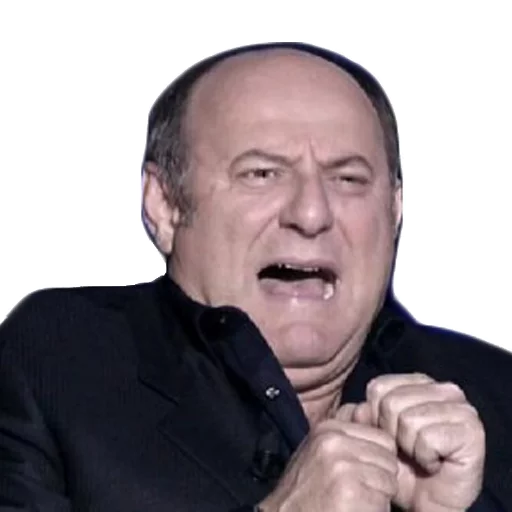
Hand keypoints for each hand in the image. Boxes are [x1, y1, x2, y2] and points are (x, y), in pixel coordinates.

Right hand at [258, 415, 397, 511]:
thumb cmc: (304, 491)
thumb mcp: (320, 451)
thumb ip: (346, 431)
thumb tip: (368, 407)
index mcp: (328, 428)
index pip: (383, 438)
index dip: (377, 461)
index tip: (360, 474)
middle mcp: (334, 441)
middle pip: (389, 460)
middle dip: (379, 480)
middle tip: (355, 492)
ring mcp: (341, 466)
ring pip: (389, 483)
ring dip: (378, 499)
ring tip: (352, 502)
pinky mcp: (349, 493)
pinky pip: (384, 504)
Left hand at [349, 373, 485, 511]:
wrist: (426, 501)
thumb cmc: (402, 466)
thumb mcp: (374, 435)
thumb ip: (360, 416)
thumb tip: (359, 409)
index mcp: (420, 382)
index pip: (378, 387)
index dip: (376, 417)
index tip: (391, 435)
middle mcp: (444, 389)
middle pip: (391, 402)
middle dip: (392, 433)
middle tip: (408, 449)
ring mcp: (462, 408)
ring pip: (408, 419)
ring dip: (408, 447)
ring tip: (421, 455)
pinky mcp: (472, 430)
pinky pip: (426, 438)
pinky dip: (424, 458)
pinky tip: (435, 463)